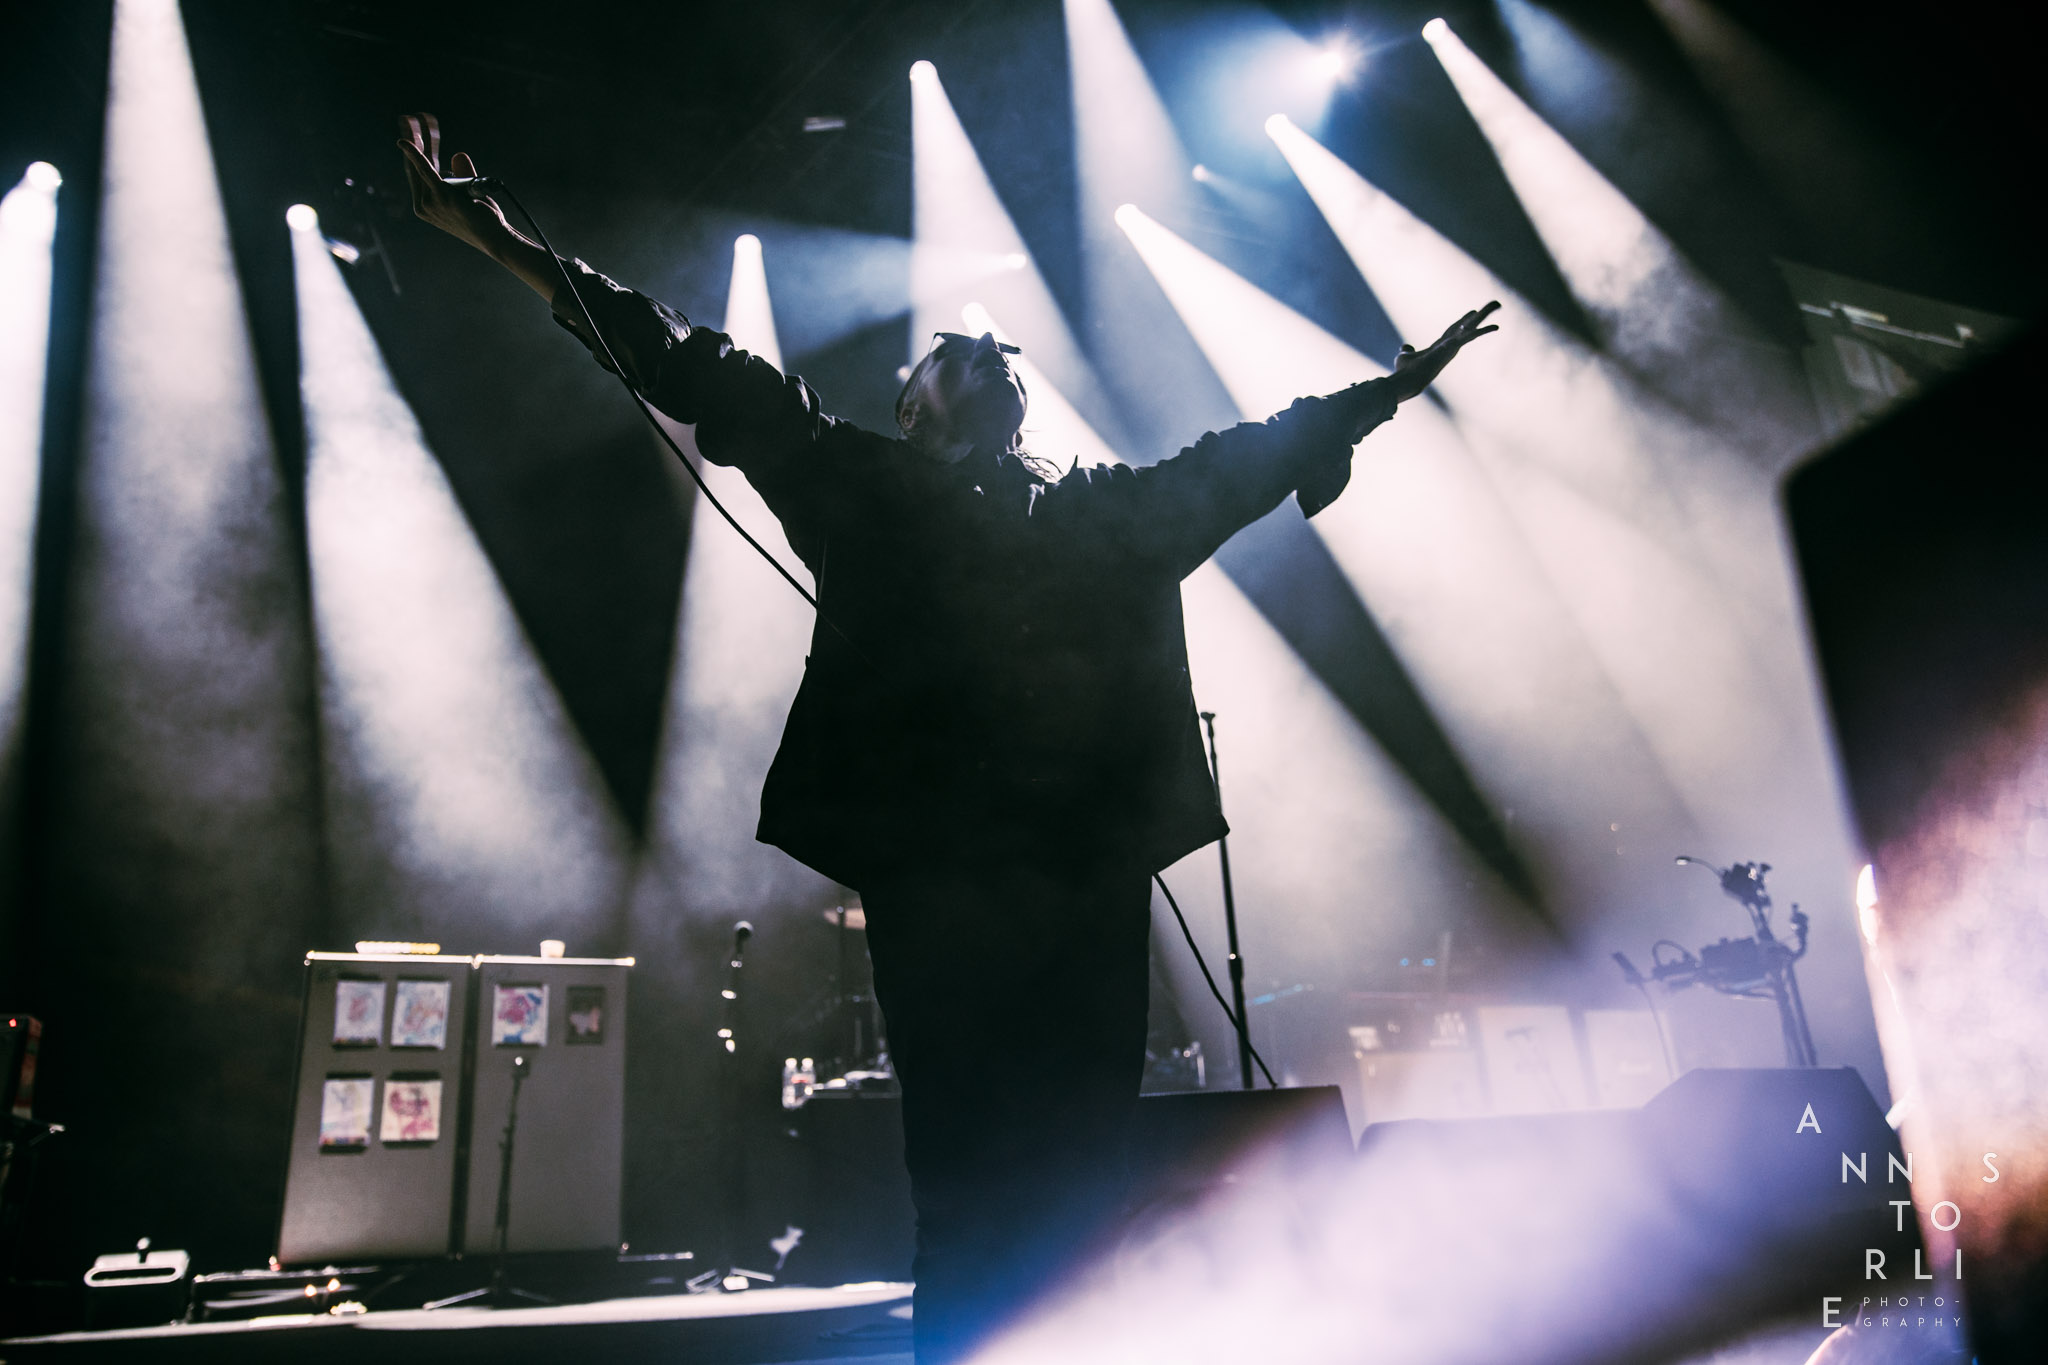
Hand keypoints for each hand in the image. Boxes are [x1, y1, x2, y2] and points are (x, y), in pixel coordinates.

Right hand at [395, 112, 526, 260]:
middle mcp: (422, 204)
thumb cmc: (485, 220)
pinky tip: (404, 141)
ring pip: (419, 163)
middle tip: (410, 116)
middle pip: (413, 164)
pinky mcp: (441, 197)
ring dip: (417, 137)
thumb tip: (457, 154)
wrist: (497, 239)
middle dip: (412, 137)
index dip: (417, 147)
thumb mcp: (469, 192)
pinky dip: (414, 154)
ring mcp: (430, 202)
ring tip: (416, 117)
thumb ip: (461, 173)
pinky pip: (425, 170)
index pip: (418, 171)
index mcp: (426, 204)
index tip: (417, 128)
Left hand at [1385, 301, 1499, 402]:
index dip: (1464, 321)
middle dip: (1482, 315)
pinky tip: (1487, 321)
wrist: (1408, 381)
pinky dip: (1476, 329)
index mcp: (1442, 346)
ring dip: (1484, 316)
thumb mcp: (1406, 356)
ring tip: (1496, 305)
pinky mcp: (1450, 347)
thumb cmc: (1406, 372)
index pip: (1455, 330)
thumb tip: (1405, 348)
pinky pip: (1465, 335)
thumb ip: (1408, 351)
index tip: (1473, 311)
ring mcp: (1452, 347)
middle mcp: (1450, 346)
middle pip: (1469, 327)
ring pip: (1472, 329)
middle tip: (1496, 304)